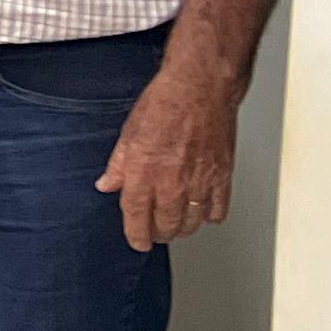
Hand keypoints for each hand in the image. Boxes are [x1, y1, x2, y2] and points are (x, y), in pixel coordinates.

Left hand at [101, 68, 241, 250]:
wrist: (201, 89)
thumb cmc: (164, 104)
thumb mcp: (128, 134)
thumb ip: (118, 165)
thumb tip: (107, 184)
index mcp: (144, 173)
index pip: (137, 218)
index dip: (136, 235)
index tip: (137, 242)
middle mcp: (173, 183)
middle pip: (166, 226)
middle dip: (159, 234)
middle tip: (156, 233)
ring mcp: (200, 182)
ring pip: (192, 223)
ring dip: (183, 228)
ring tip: (176, 226)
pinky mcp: (223, 176)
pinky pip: (218, 209)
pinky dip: (209, 216)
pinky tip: (203, 213)